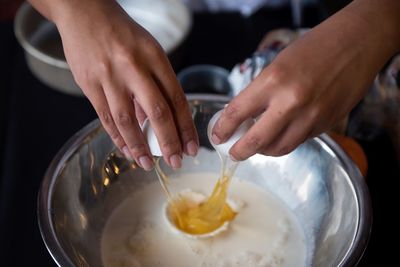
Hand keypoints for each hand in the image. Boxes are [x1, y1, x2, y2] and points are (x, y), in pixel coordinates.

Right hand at [49, 0, 197, 169]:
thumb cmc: (122, 33)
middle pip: (157, 112)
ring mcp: (109, 76)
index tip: (192, 147)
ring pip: (127, 120)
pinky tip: (127, 149)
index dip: (186, 127)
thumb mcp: (148, 50)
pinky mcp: (89, 84)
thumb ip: (156, 83)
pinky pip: (105, 117)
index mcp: (155, 57)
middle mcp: (133, 67)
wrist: (85, 13)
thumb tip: (160, 120)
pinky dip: (117, 137)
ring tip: (147, 163)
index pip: (176, 99)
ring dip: (139, 146)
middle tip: (175, 161)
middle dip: (169, 141)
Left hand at [211, 0, 399, 160]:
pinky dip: (286, 141)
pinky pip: (300, 141)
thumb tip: (245, 116)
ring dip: (264, 151)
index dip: (223, 128)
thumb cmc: (314, 48)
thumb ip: (261, 92)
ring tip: (258, 145)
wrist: (357, 43)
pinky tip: (282, 133)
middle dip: (240, 151)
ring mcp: (311, 117)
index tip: (217, 136)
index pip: (237, 112)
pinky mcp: (327, 125)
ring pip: (280, 148)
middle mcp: (291, 102)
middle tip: (234, 153)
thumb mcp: (277, 64)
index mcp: (273, 81)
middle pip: (257, 141)